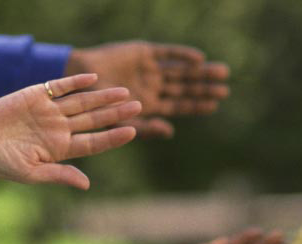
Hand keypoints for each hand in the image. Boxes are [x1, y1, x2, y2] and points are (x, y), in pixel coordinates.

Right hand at [0, 73, 140, 189]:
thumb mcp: (31, 173)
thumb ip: (59, 174)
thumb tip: (86, 184)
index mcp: (61, 149)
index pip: (94, 143)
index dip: (113, 137)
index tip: (132, 131)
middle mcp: (60, 129)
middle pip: (94, 120)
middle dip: (116, 114)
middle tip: (140, 107)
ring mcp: (50, 111)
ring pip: (83, 102)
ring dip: (103, 97)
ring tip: (125, 92)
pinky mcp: (37, 94)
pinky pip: (61, 86)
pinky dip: (76, 82)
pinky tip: (93, 79)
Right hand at [67, 41, 230, 137]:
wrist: (76, 82)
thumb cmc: (95, 109)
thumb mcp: (121, 122)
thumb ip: (145, 128)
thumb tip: (170, 131)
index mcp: (148, 105)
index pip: (178, 105)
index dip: (196, 104)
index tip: (215, 105)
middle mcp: (151, 86)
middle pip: (183, 87)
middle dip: (203, 88)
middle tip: (225, 88)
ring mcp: (148, 69)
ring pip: (180, 70)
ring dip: (199, 72)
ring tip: (222, 72)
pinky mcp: (143, 53)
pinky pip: (167, 54)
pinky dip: (182, 56)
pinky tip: (198, 60)